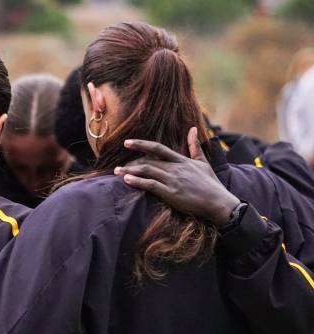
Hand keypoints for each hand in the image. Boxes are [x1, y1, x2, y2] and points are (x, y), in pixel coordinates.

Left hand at [114, 127, 239, 227]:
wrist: (219, 203)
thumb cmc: (211, 184)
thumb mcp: (203, 162)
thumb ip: (194, 146)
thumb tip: (192, 128)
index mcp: (181, 160)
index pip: (158, 148)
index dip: (141, 144)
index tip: (127, 142)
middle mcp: (175, 168)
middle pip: (148, 161)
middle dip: (131, 163)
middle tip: (117, 166)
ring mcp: (173, 180)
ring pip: (147, 171)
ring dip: (129, 171)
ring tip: (116, 172)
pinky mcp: (172, 193)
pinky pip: (151, 185)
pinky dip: (137, 182)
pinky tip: (126, 181)